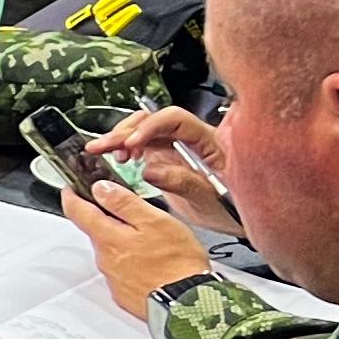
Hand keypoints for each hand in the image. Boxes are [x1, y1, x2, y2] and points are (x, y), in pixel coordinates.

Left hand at [62, 174, 210, 318]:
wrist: (188, 302)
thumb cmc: (177, 261)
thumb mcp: (154, 221)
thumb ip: (124, 203)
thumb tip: (100, 189)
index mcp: (108, 237)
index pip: (77, 212)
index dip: (72, 196)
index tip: (71, 188)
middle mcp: (104, 259)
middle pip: (97, 232)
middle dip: (108, 220)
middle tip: (130, 211)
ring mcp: (113, 278)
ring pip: (111, 251)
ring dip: (123, 242)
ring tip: (152, 240)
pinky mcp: (124, 293)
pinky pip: (122, 271)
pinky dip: (131, 263)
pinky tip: (152, 262)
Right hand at [92, 108, 238, 233]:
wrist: (237, 218)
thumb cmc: (233, 208)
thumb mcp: (209, 200)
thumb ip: (183, 183)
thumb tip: (150, 171)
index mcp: (208, 140)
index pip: (174, 120)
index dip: (149, 127)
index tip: (129, 144)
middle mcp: (191, 138)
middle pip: (153, 120)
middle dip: (124, 131)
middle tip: (101, 147)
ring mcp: (178, 146)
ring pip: (144, 129)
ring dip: (121, 138)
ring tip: (106, 153)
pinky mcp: (167, 157)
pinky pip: (143, 145)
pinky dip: (125, 148)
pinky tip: (119, 158)